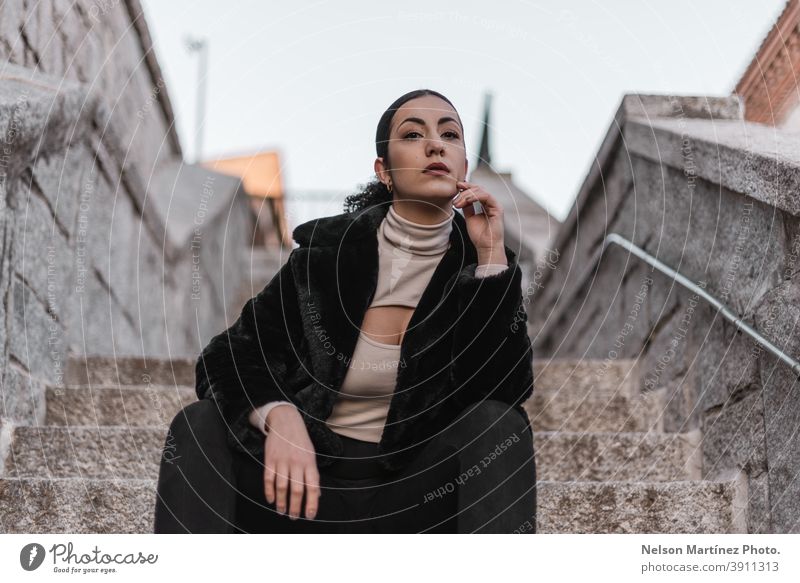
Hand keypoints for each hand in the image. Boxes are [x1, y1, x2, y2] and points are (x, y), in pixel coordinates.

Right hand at [263, 406, 320, 520]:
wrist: (286, 422)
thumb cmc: (300, 442)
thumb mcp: (311, 455)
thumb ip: (312, 475)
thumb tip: (318, 495)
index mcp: (310, 462)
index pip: (313, 486)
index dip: (312, 503)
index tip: (310, 515)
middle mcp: (297, 462)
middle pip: (297, 490)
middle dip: (296, 507)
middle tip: (294, 517)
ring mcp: (283, 461)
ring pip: (282, 487)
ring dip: (281, 502)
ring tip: (282, 511)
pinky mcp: (270, 459)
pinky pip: (269, 479)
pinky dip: (269, 492)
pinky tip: (271, 500)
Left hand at [452, 180, 505, 260]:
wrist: (485, 246)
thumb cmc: (479, 236)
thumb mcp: (469, 217)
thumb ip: (467, 207)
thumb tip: (461, 197)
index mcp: (486, 205)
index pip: (476, 191)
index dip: (466, 187)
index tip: (456, 186)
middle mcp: (491, 203)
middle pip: (478, 189)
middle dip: (465, 189)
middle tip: (455, 193)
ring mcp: (495, 205)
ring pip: (481, 191)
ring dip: (467, 194)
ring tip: (458, 202)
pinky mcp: (498, 208)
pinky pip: (486, 196)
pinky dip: (475, 196)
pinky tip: (466, 200)